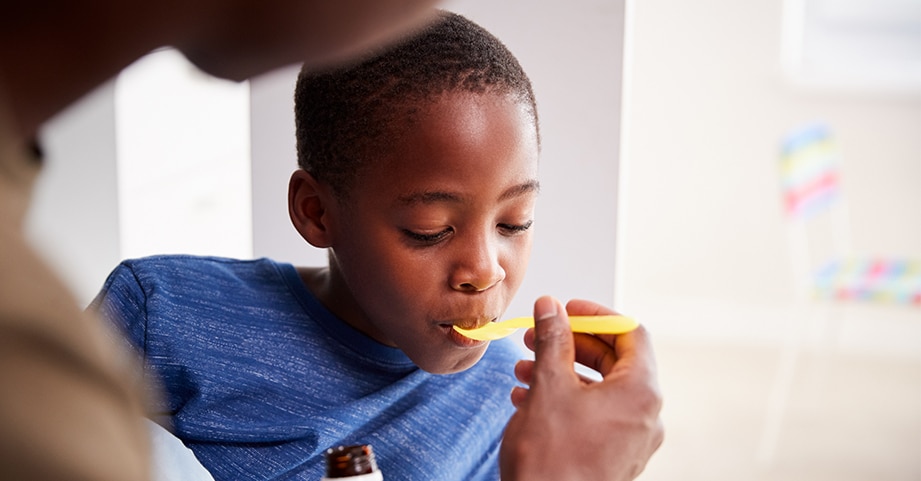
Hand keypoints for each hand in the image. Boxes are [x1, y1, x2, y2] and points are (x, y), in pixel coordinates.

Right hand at [500, 296, 663, 479]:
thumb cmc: (551, 460)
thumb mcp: (548, 386)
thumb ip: (553, 339)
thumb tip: (551, 308)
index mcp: (641, 393)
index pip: (631, 333)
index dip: (596, 315)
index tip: (566, 309)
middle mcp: (645, 416)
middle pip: (616, 360)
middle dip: (572, 344)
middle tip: (539, 335)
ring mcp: (632, 440)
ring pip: (601, 389)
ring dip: (563, 371)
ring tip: (525, 369)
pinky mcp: (614, 457)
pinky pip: (596, 414)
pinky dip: (567, 398)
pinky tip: (529, 398)